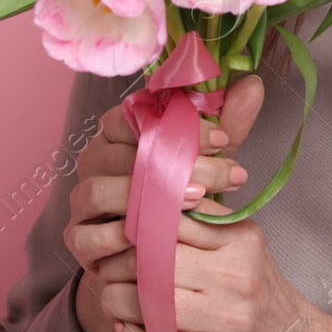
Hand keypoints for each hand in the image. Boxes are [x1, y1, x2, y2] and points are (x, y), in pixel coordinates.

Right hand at [67, 74, 264, 331]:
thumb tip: (253, 84)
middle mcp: (93, 158)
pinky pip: (88, 236)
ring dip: (149, 198)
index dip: (182, 125)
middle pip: (125, 154)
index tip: (224, 140)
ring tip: (199, 202)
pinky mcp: (78, 238)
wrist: (158, 247)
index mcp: (118, 130)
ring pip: (101, 190)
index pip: (137, 115)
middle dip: (181, 164)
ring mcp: (81, 198)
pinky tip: (157, 238)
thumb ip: (228, 122)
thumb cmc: (183, 192)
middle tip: (228, 175)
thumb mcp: (210, 157)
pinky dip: (120, 237)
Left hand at [114, 196, 324, 331]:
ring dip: (121, 301)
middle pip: (161, 262)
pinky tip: (125, 327)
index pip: (178, 222)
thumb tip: (155, 191)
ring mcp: (225, 315)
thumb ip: (205, 215)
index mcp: (240, 239)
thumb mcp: (242, 237)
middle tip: (107, 265)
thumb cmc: (257, 278)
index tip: (120, 229)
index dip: (140, 225)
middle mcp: (235, 275)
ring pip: (154, 303)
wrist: (289, 329)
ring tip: (111, 295)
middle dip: (123, 265)